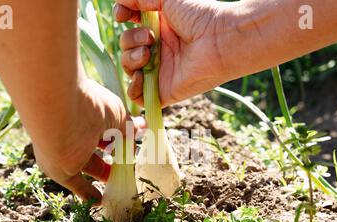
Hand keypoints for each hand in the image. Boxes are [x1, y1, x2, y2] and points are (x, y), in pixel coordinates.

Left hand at [30, 79, 140, 204]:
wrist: (61, 112)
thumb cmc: (92, 106)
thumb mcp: (118, 114)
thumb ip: (129, 127)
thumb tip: (141, 130)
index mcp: (87, 113)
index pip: (105, 128)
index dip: (119, 136)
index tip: (133, 145)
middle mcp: (75, 131)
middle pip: (97, 147)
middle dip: (114, 155)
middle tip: (131, 163)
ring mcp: (68, 151)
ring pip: (90, 165)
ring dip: (105, 173)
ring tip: (125, 179)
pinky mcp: (63, 171)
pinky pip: (77, 184)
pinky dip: (88, 192)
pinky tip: (100, 200)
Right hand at [114, 0, 237, 105]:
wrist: (218, 39)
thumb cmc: (198, 15)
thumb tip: (118, 3)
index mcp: (159, 28)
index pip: (130, 25)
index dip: (122, 19)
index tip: (123, 15)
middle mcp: (158, 50)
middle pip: (126, 47)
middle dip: (129, 40)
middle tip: (150, 37)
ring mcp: (160, 72)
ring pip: (128, 69)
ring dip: (130, 59)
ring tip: (148, 53)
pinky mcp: (163, 91)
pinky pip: (137, 96)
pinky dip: (132, 86)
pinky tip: (140, 75)